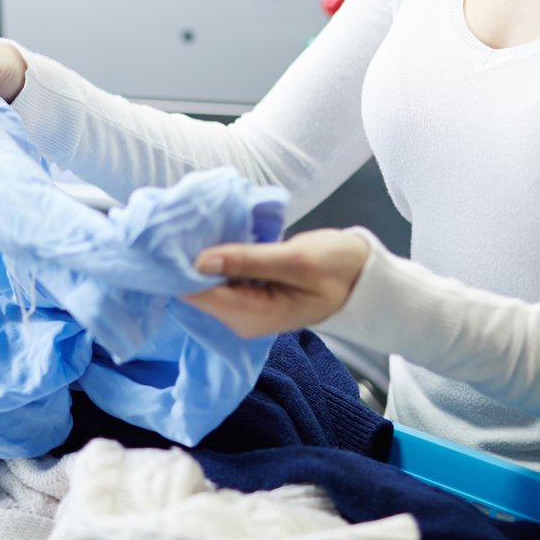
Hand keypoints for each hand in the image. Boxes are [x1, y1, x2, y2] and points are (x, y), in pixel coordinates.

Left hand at [183, 228, 370, 337]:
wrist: (362, 276)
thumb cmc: (336, 267)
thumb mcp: (295, 259)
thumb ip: (248, 261)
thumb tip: (200, 261)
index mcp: (252, 316)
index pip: (197, 294)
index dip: (182, 265)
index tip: (176, 233)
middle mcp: (239, 318)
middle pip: (196, 288)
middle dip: (190, 257)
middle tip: (189, 220)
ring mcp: (241, 307)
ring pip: (205, 279)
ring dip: (202, 253)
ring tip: (201, 221)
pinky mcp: (244, 294)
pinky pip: (219, 274)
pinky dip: (217, 255)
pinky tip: (217, 233)